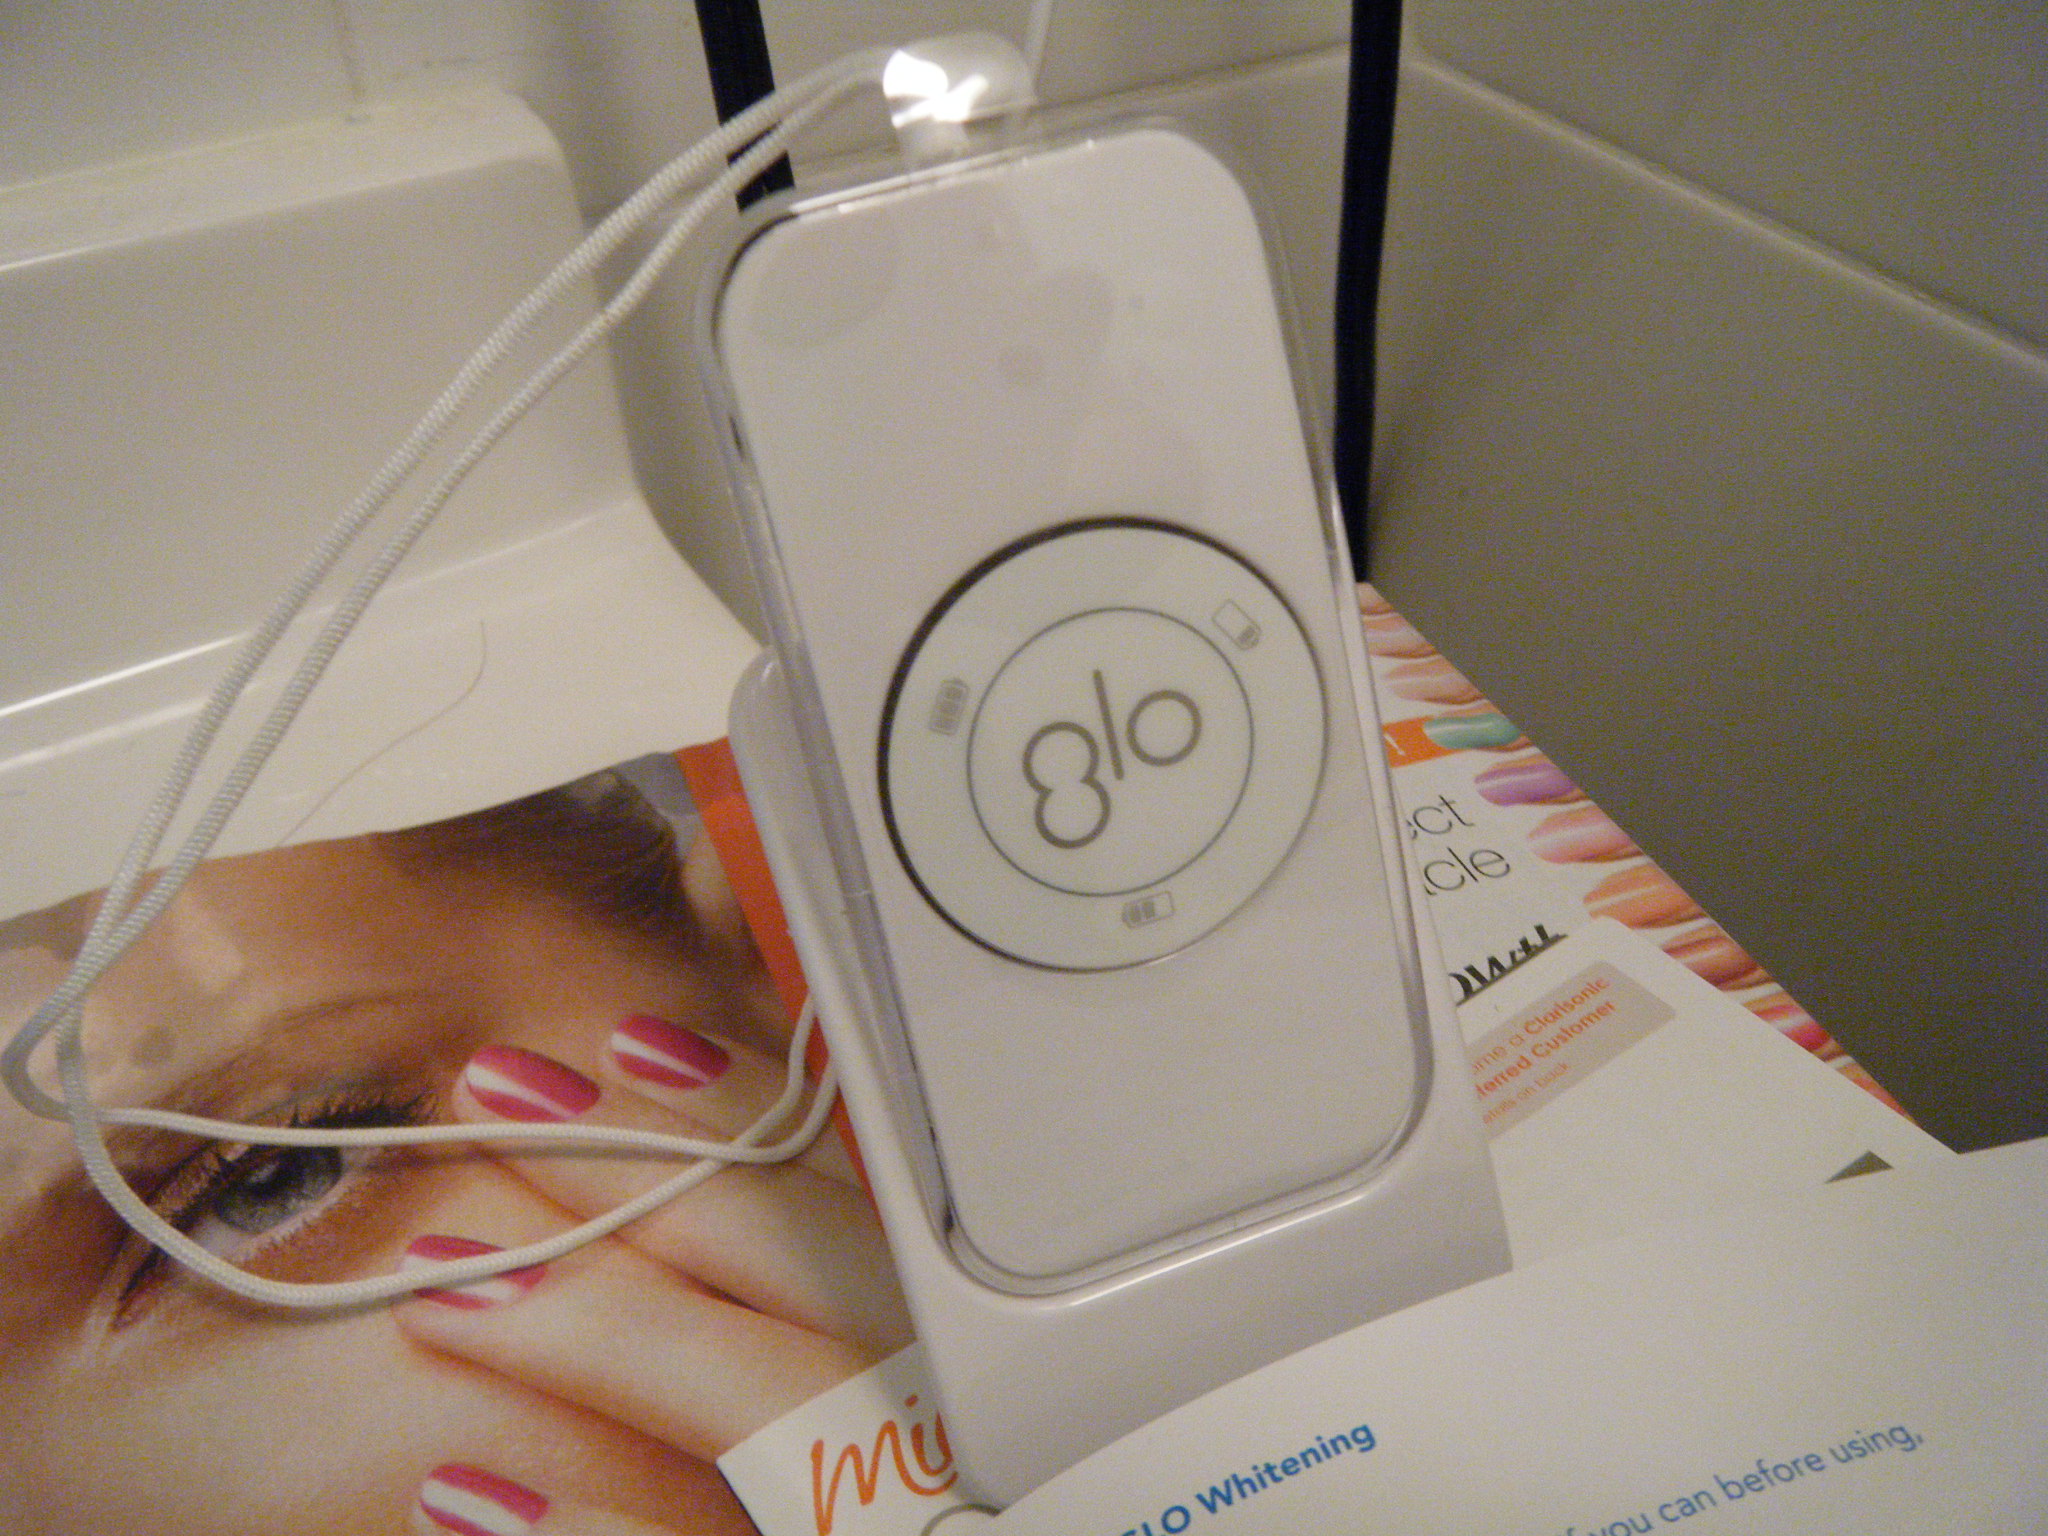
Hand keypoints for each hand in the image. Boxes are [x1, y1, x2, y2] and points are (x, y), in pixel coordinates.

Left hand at [397, 1013, 912, 1532]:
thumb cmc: (870, 1512)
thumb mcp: (875, 1373)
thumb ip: (816, 1292)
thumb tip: (684, 1163)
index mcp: (959, 1348)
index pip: (863, 1198)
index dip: (752, 1108)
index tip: (636, 1038)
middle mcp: (943, 1417)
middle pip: (812, 1266)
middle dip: (649, 1169)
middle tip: (497, 1090)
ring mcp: (891, 1493)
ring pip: (763, 1394)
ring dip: (597, 1327)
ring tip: (440, 1277)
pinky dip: (585, 1525)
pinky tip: (456, 1492)